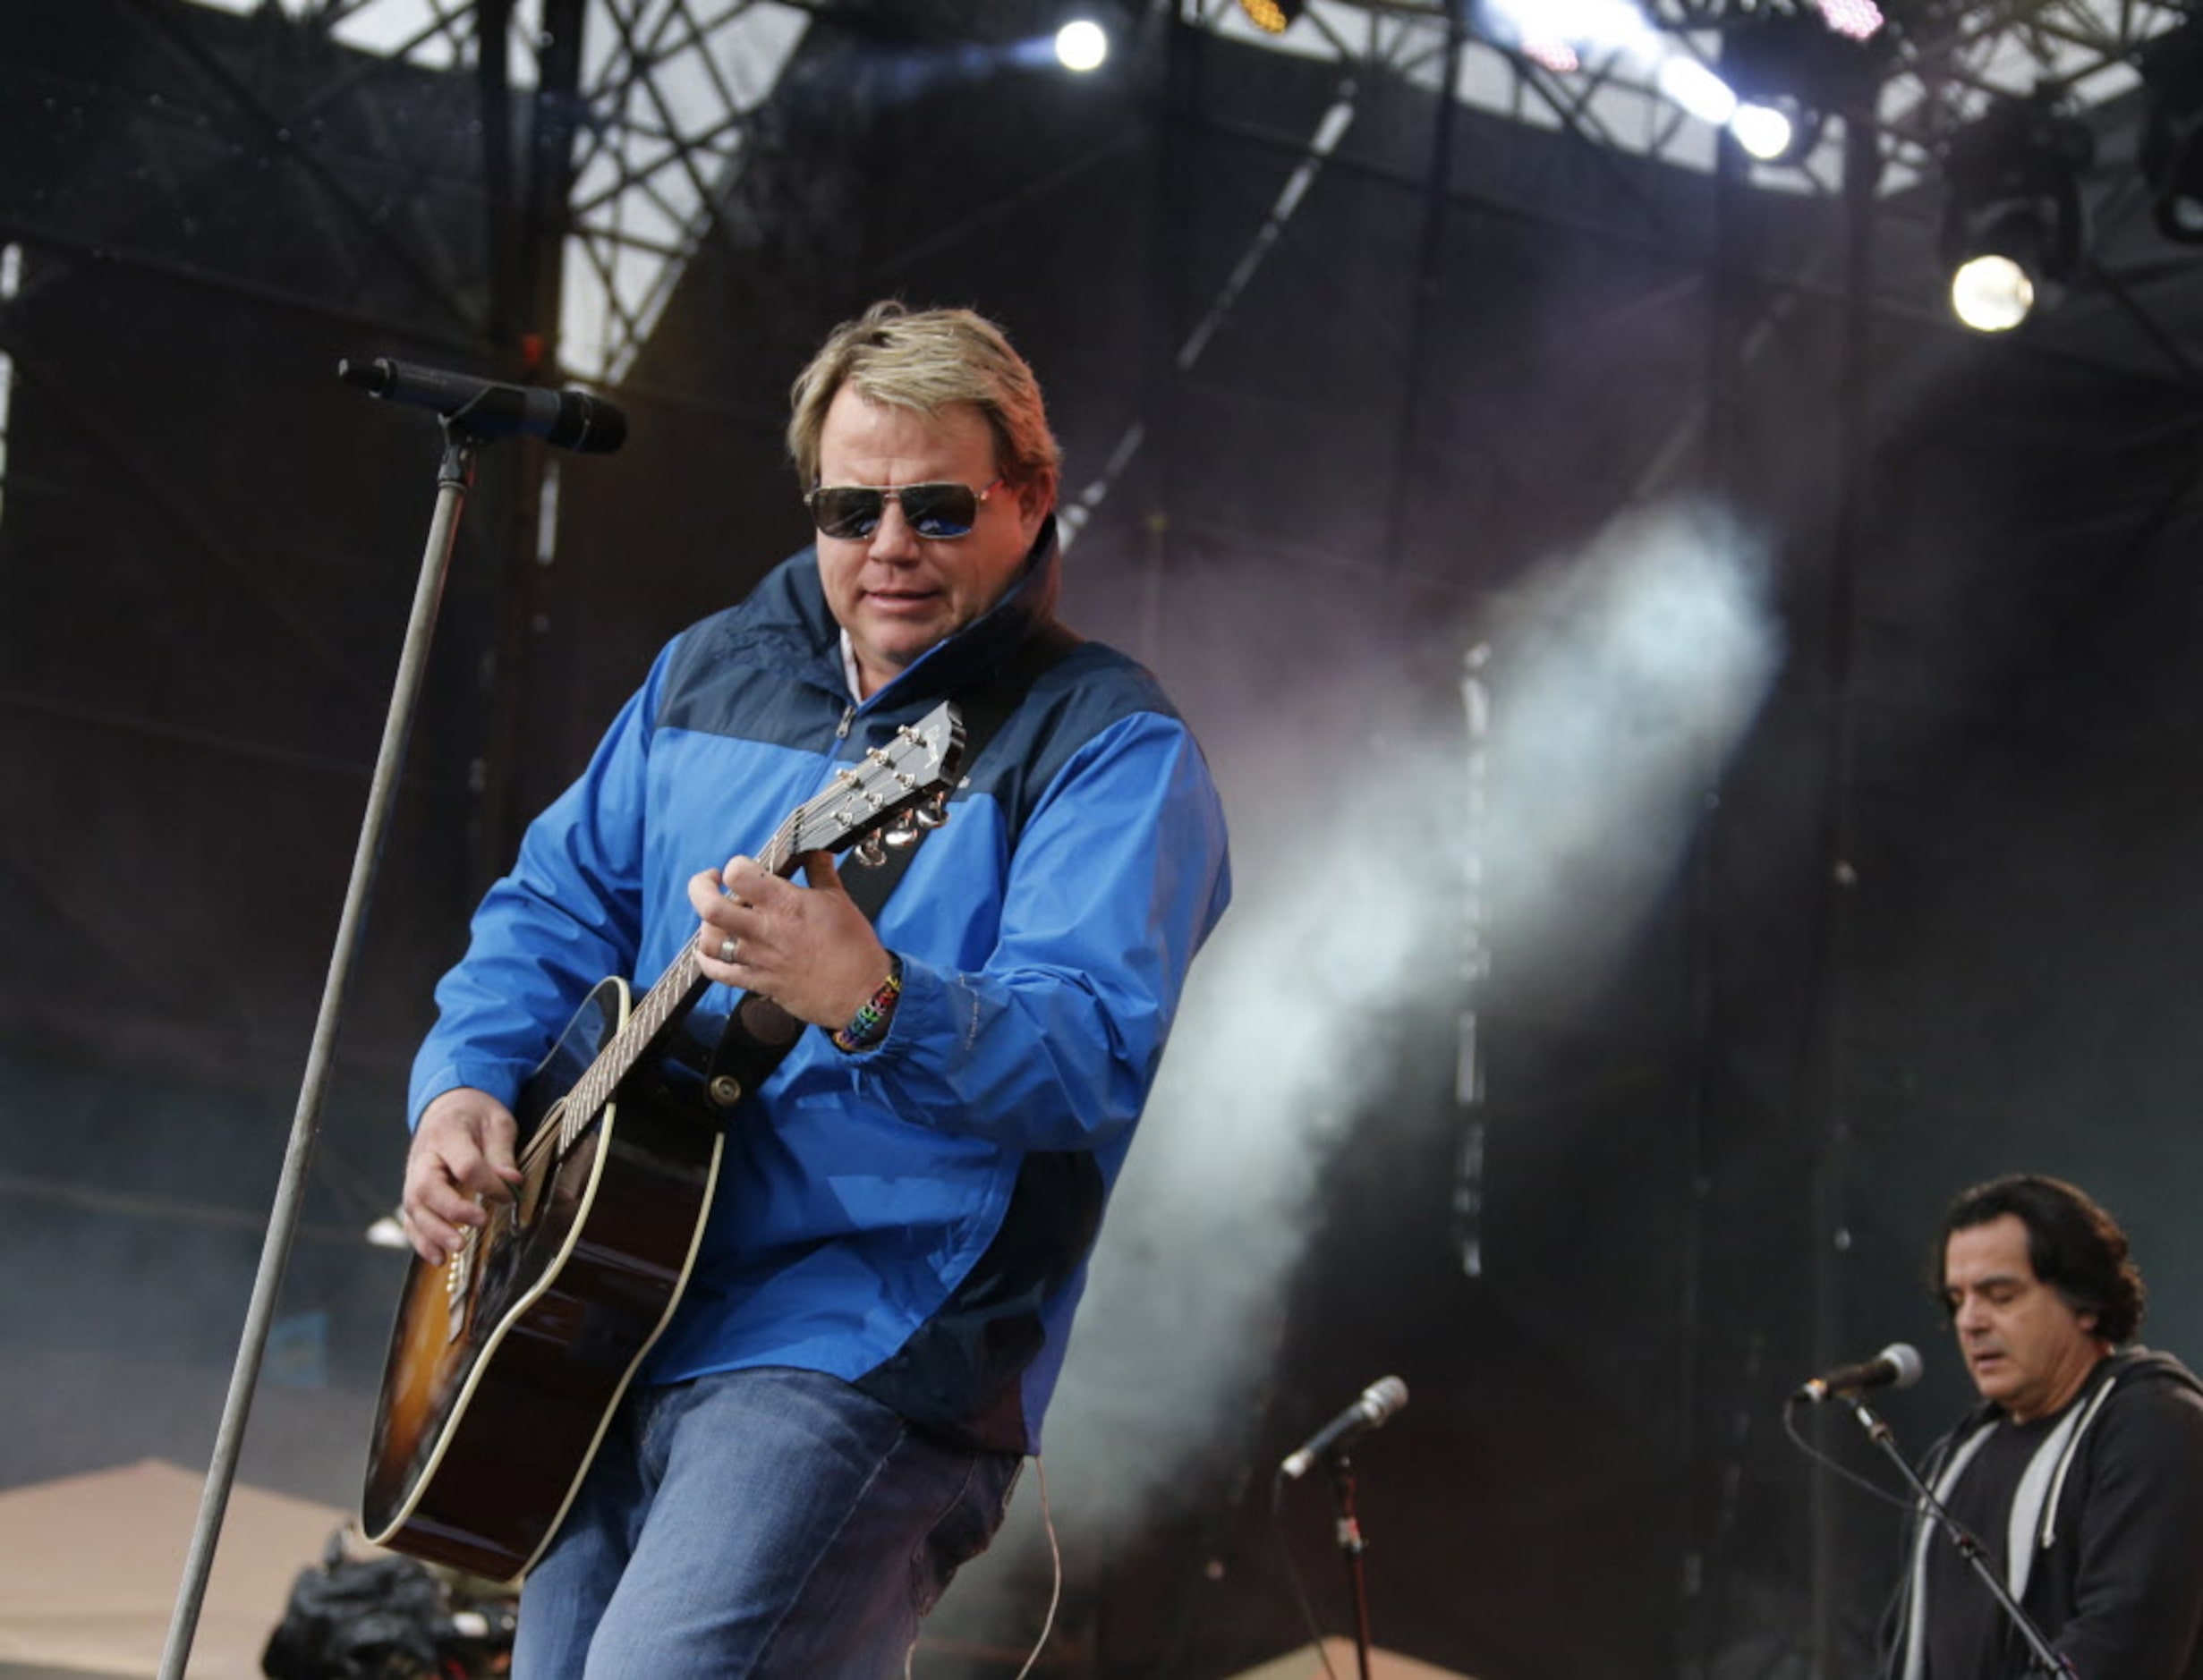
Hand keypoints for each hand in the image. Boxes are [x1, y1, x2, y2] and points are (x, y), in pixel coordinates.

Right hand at [402, 1087, 522, 1263]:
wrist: (448, 1106)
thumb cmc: (476, 1114)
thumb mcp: (498, 1122)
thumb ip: (502, 1153)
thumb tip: (512, 1182)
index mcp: (448, 1134)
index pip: (466, 1164)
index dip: (488, 1183)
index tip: (509, 1195)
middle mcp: (424, 1157)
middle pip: (427, 1188)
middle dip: (451, 1211)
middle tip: (478, 1224)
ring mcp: (414, 1176)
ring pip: (414, 1208)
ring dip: (433, 1232)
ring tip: (456, 1250)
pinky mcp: (414, 1192)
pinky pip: (411, 1219)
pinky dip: (421, 1241)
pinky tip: (439, 1259)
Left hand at [689, 851, 892, 1030]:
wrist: (862, 992)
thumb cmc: (854, 946)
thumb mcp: (839, 899)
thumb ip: (820, 871)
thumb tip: (814, 850)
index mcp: (786, 904)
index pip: (739, 874)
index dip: (736, 866)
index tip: (744, 869)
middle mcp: (766, 930)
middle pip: (710, 907)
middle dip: (701, 888)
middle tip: (711, 882)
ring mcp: (758, 959)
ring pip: (709, 940)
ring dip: (706, 924)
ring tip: (716, 918)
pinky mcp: (758, 982)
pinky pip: (717, 973)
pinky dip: (707, 959)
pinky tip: (712, 948)